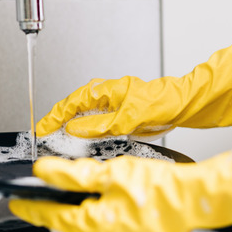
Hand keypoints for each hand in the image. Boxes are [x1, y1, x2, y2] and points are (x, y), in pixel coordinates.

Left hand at [10, 135, 231, 231]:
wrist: (198, 199)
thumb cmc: (160, 187)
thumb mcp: (111, 173)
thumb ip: (73, 174)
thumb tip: (43, 172)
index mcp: (96, 226)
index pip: (53, 216)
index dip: (32, 208)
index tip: (15, 203)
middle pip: (71, 224)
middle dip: (55, 210)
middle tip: (39, 198)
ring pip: (90, 228)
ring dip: (79, 213)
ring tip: (68, 198)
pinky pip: (109, 231)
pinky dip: (100, 218)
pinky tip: (102, 205)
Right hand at [36, 31, 231, 139]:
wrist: (190, 104)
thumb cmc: (166, 102)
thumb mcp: (128, 118)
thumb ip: (100, 125)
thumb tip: (76, 128)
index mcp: (106, 91)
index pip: (71, 103)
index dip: (53, 117)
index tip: (41, 129)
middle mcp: (109, 95)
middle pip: (75, 106)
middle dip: (59, 120)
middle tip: (46, 135)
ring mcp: (117, 104)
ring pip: (87, 114)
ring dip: (73, 126)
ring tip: (62, 140)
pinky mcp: (126, 115)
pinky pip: (99, 122)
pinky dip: (89, 131)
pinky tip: (89, 141)